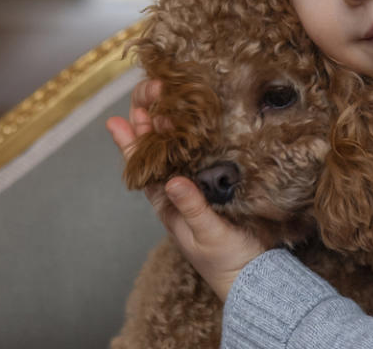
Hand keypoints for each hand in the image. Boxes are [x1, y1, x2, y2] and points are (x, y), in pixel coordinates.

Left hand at [106, 79, 266, 301]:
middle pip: (156, 154)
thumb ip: (192, 208)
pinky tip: (194, 124)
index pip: (143, 169)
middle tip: (145, 95)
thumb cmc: (228, 260)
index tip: (117, 120)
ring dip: (166, 126)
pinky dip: (192, 137)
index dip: (130, 144)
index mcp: (169, 205)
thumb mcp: (209, 234)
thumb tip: (172, 180)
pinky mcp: (218, 187)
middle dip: (147, 124)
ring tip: (159, 101)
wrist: (254, 278)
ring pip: (176, 152)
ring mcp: (198, 189)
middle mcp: (179, 194)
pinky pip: (198, 157)